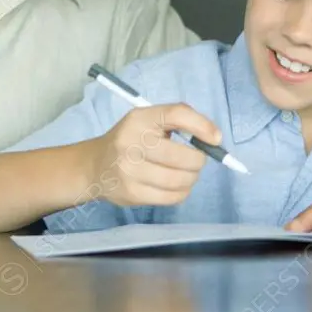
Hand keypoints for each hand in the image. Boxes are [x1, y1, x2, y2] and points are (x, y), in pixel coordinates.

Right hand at [88, 103, 220, 206]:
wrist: (95, 165)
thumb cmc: (131, 139)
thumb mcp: (148, 120)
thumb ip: (178, 120)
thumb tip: (214, 138)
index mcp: (139, 119)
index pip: (176, 114)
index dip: (201, 126)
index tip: (216, 138)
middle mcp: (131, 142)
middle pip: (183, 156)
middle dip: (198, 161)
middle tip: (195, 161)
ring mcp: (130, 170)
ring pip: (180, 180)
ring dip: (191, 179)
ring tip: (186, 174)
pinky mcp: (132, 193)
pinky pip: (171, 197)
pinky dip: (181, 192)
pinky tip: (175, 186)